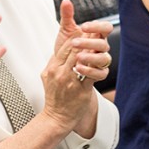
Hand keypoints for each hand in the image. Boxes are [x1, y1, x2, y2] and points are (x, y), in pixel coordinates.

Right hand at [41, 0, 110, 130]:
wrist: (56, 117)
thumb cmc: (54, 97)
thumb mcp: (47, 76)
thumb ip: (53, 62)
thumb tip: (60, 49)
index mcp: (52, 68)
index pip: (64, 47)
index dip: (75, 37)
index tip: (84, 30)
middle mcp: (60, 73)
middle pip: (74, 50)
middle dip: (85, 40)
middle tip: (95, 31)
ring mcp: (70, 82)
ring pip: (83, 59)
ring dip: (92, 50)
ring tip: (100, 43)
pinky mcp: (81, 90)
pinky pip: (91, 75)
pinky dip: (96, 66)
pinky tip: (101, 61)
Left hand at [53, 0, 112, 79]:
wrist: (63, 69)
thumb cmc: (68, 48)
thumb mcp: (66, 32)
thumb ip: (67, 16)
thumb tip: (66, 1)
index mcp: (96, 35)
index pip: (106, 28)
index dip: (98, 26)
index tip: (84, 26)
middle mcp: (100, 48)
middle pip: (103, 44)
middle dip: (89, 43)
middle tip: (74, 43)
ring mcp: (100, 61)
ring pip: (104, 59)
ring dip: (91, 57)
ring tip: (78, 57)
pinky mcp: (98, 74)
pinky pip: (101, 73)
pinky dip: (90, 71)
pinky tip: (78, 68)